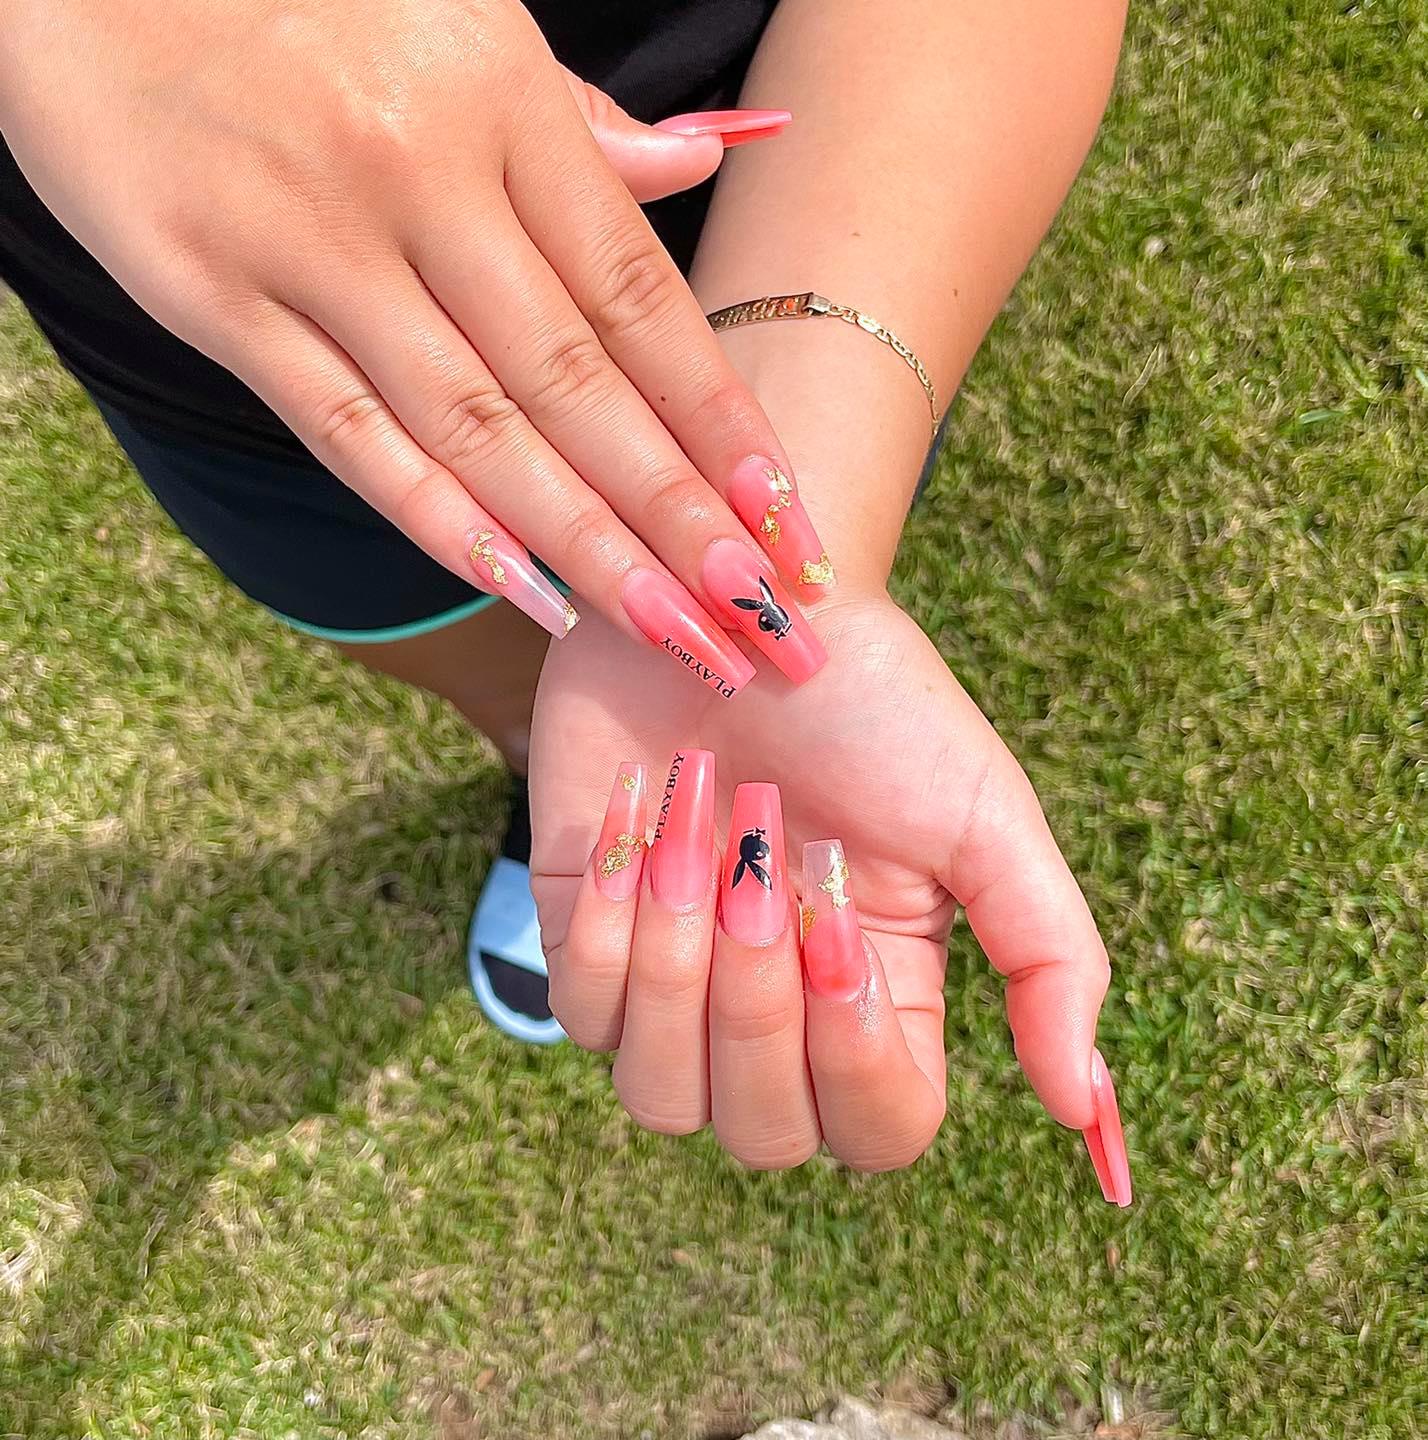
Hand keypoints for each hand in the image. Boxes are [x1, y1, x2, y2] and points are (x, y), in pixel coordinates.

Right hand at [0, 0, 826, 687]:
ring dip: (586, 543)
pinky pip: (347, 431)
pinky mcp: (216, 296)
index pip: (639, 300)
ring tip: (671, 630)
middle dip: (680, 516)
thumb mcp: (460, 19)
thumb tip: (702, 164)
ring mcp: (315, 245)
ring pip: (478, 427)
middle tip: (760, 618)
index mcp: (498, 105)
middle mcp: (420, 180)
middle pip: (578, 385)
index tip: (786, 519)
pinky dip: (436, 518)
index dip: (720, 420)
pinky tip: (523, 589)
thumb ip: (578, 121)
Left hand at [530, 585, 1128, 1190]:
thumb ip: (1050, 959)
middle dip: (759, 1002)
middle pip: (766, 1132)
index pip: (880, 1132)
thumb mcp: (986, 817)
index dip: (858, 1059)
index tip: (839, 921)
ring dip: (679, 962)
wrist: (737, 603)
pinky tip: (638, 818)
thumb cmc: (874, 703)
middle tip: (764, 855)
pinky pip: (581, 1012)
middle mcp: (779, 1013)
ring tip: (695, 830)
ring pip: (662, 1097)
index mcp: (880, 995)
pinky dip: (611, 920)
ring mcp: (677, 985)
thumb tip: (1087, 1112)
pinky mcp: (591, 938)